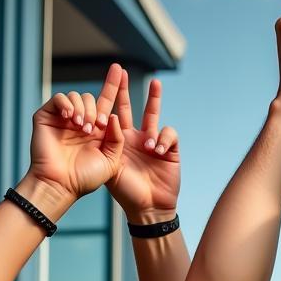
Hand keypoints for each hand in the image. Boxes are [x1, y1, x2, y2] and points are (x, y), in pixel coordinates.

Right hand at [24, 65, 124, 213]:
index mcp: (98, 130)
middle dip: (96, 109)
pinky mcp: (47, 116)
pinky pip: (59, 99)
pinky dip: (67, 104)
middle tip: (95, 127)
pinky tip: (71, 118)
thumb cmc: (86, 178)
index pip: (106, 102)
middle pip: (92, 98)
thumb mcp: (112, 160)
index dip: (113, 85)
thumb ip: (117, 138)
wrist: (61, 185)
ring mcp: (63, 118)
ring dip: (83, 110)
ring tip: (82, 128)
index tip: (119, 68)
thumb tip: (111, 114)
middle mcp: (81, 121)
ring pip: (77, 97)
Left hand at [107, 71, 179, 223]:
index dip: (113, 94)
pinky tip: (156, 151)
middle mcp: (136, 137)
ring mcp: (154, 143)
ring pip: (155, 116)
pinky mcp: (170, 150)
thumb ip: (109, 142)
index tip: (111, 75)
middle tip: (124, 71)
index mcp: (120, 140)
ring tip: (154, 95)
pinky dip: (163, 139)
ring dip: (154, 101)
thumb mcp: (110, 166)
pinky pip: (169, 134)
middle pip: (134, 108)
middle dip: (130, 89)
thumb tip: (112, 118)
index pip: (115, 112)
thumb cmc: (126, 192)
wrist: (148, 209)